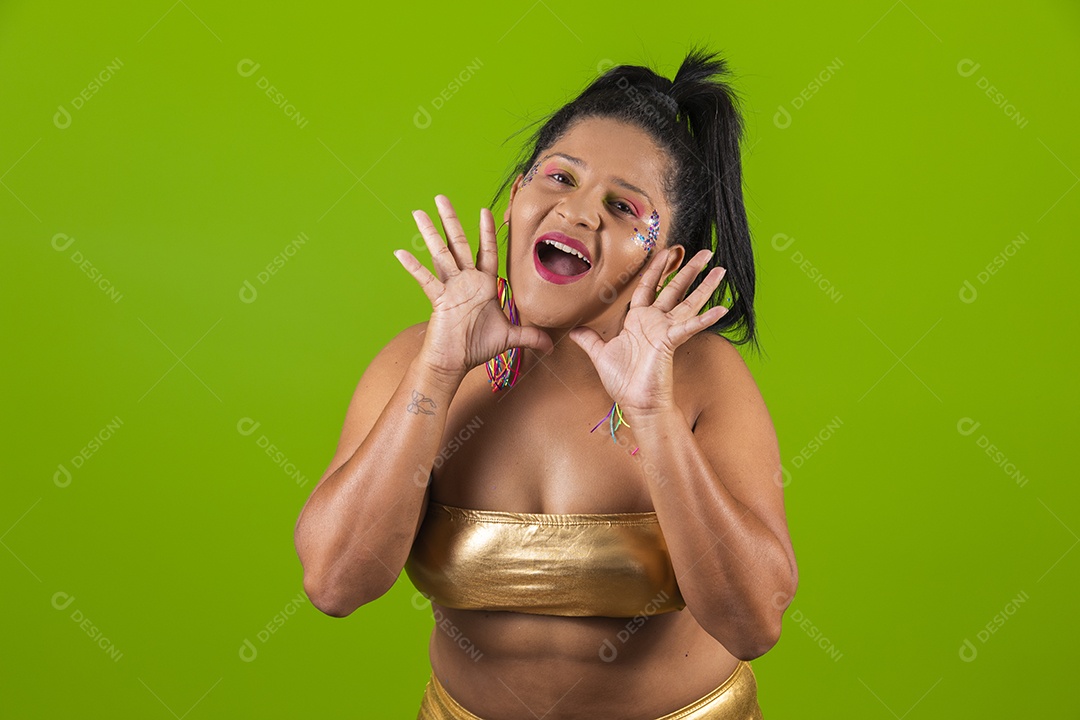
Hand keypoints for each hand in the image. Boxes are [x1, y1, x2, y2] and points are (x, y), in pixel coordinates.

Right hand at [393, 194, 553, 380]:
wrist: (454, 363)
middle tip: (441, 197)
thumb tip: (550, 345)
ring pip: (440, 254)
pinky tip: (400, 252)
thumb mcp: (509, 339)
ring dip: (429, 233)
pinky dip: (413, 266)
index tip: (485, 210)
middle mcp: (466, 281)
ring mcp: (450, 288)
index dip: (486, 232)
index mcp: (483, 285)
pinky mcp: (438, 299)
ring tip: (418, 212)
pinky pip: (425, 279)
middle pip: (458, 244)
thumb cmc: (477, 348)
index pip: (486, 252)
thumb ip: (530, 336)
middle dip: (451, 220)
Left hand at [567, 247, 727, 415]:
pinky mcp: (671, 341)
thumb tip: (572, 330)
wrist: (636, 403)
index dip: (656, 268)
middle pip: (674, 289)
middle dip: (688, 270)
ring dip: (705, 287)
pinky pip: (690, 326)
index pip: (648, 287)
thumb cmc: (623, 381)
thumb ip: (589, 339)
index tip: (667, 252)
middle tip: (704, 253)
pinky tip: (721, 308)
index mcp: (638, 320)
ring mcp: (665, 330)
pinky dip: (706, 318)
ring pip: (688, 302)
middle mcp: (655, 322)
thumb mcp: (599, 355)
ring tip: (721, 270)